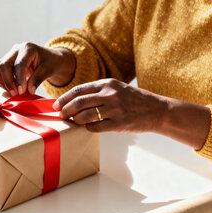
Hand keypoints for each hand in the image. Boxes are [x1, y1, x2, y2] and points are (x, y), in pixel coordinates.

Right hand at [0, 42, 74, 95]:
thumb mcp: (48, 70)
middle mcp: (16, 49)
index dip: (18, 80)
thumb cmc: (50, 63)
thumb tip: (28, 91)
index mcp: (28, 48)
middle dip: (8, 81)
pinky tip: (11, 88)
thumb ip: (37, 80)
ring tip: (13, 92)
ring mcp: (9, 54)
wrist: (50, 58)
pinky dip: (2, 81)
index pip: (19, 64)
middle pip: (4, 65)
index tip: (21, 92)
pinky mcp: (6, 61)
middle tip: (16, 94)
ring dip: (3, 82)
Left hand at [53, 78, 167, 132]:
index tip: (56, 105)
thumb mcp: (116, 88)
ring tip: (73, 122)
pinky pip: (96, 127)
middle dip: (65, 110)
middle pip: (78, 102)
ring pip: (85, 115)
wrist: (156, 110)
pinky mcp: (119, 123)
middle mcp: (109, 95)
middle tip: (61, 115)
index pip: (78, 90)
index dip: (64, 98)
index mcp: (106, 84)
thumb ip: (97, 92)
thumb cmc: (132, 99)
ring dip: (75, 120)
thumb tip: (73, 100)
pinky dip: (88, 128)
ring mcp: (114, 109)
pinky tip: (88, 127)